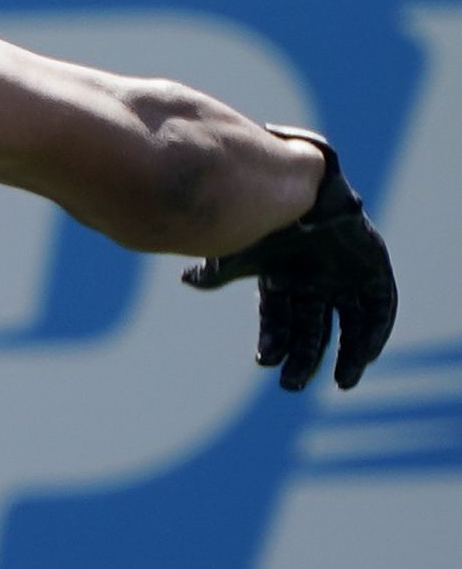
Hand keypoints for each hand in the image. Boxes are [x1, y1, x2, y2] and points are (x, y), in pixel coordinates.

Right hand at [183, 129, 396, 390]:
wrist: (295, 183)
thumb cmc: (260, 215)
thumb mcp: (237, 249)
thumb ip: (216, 270)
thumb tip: (189, 281)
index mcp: (280, 276)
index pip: (278, 320)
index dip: (273, 342)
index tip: (265, 362)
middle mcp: (313, 278)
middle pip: (311, 328)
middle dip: (303, 358)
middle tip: (292, 385)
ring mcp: (344, 272)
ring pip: (349, 323)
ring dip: (348, 354)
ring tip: (343, 382)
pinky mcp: (372, 265)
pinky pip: (379, 307)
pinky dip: (374, 333)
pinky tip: (366, 355)